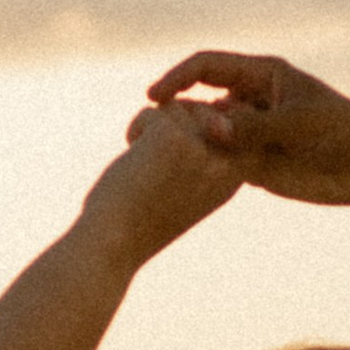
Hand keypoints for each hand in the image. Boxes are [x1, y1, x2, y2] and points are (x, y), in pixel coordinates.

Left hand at [75, 101, 244, 261]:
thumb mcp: (191, 188)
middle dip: (175, 128)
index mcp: (234, 179)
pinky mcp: (171, 137)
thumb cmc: (145, 221)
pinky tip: (132, 159)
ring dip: (154, 129)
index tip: (175, 169)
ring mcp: (200, 149)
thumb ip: (208, 153)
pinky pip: (153, 111)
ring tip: (144, 163)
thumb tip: (216, 105)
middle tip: (157, 167)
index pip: (229, 128)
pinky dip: (135, 129)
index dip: (196, 136)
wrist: (115, 245)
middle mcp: (224, 164)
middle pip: (205, 111)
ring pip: (178, 107)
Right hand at [141, 51, 349, 205]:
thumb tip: (211, 130)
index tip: (154, 98)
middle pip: (198, 99)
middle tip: (143, 136)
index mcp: (261, 74)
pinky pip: (217, 162)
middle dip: (173, 114)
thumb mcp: (297, 125)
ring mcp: (249, 131)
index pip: (206, 66)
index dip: (177, 79)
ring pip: (205, 134)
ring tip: (160, 161)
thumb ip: (253, 127)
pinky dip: (200, 168)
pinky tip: (184, 181)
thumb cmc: (341, 133)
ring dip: (184, 145)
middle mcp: (249, 100)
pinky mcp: (251, 162)